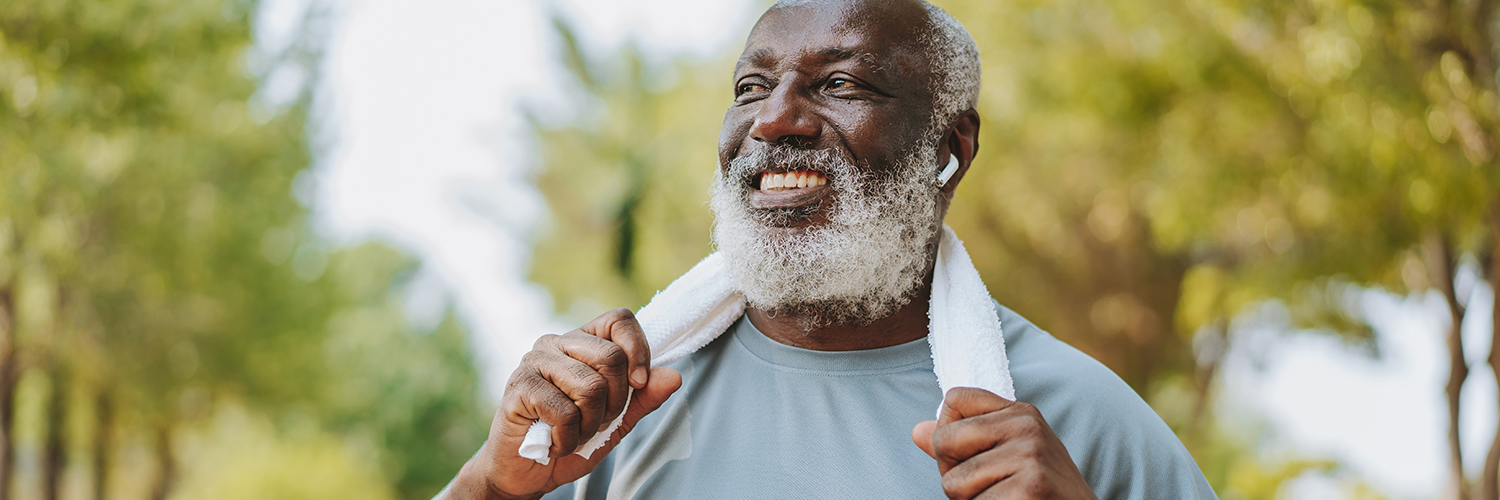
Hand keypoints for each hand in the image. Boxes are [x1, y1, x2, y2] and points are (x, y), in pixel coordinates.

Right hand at [444, 308, 681, 499]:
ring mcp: (535, 361)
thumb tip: (673, 377)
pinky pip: (565, 411)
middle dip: (615, 402)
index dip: (638, 350)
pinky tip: (555, 442)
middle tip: (597, 421)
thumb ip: (644, 399)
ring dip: (590, 424)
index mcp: (583, 342)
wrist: (526, 472)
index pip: (620, 319)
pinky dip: (568, 439)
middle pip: (611, 357)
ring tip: (574, 433)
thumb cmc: (570, 440)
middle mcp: (557, 343)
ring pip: (591, 386)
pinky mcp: (519, 385)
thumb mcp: (617, 422)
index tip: (639, 385)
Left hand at [912, 388, 1096, 499]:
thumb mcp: (1006, 457)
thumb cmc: (1039, 492)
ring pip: (953, 482)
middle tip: (990, 486)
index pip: (955, 399)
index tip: (975, 455)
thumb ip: (962, 444)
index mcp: (1020, 413)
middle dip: (953, 473)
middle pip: (944, 441)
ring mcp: (1030, 455)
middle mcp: (1027, 426)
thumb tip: (916, 431)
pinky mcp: (1031, 486)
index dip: (950, 433)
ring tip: (1004, 498)